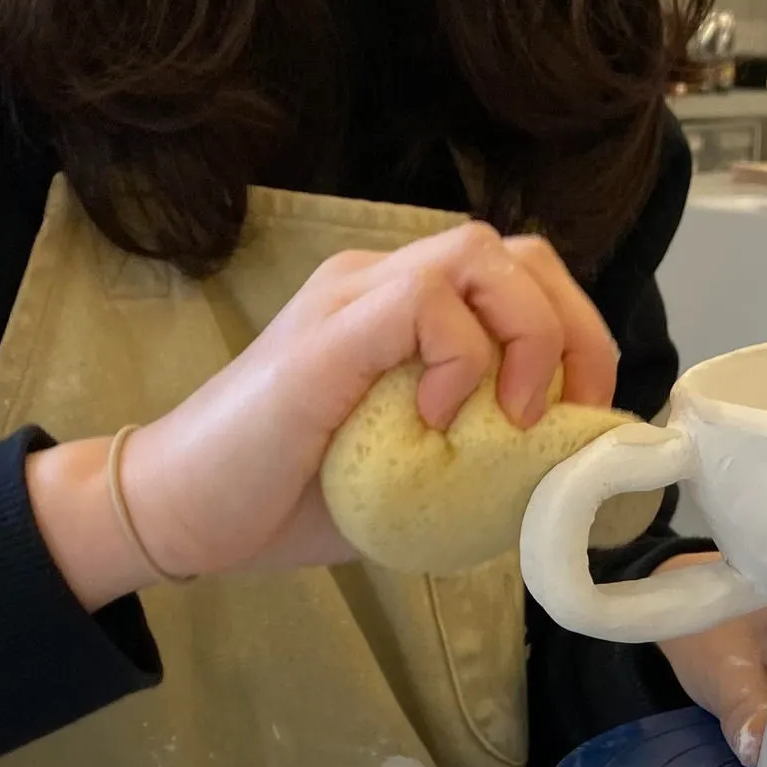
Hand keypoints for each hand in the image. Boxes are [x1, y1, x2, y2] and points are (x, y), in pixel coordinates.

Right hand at [28, 222, 617, 606]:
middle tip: (569, 418)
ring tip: (513, 417)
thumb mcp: (410, 481)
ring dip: (526, 337)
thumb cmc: (285, 500)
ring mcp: (353, 299)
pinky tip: (437, 420)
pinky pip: (424, 298)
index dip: (577, 342)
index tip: (584, 424)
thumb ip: (474, 460)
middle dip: (573, 333)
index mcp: (406, 315)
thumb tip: (552, 483)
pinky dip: (458, 358)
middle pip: (520, 254)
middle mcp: (382, 285)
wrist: (181, 512)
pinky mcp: (328, 331)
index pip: (523, 281)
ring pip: (481, 255)